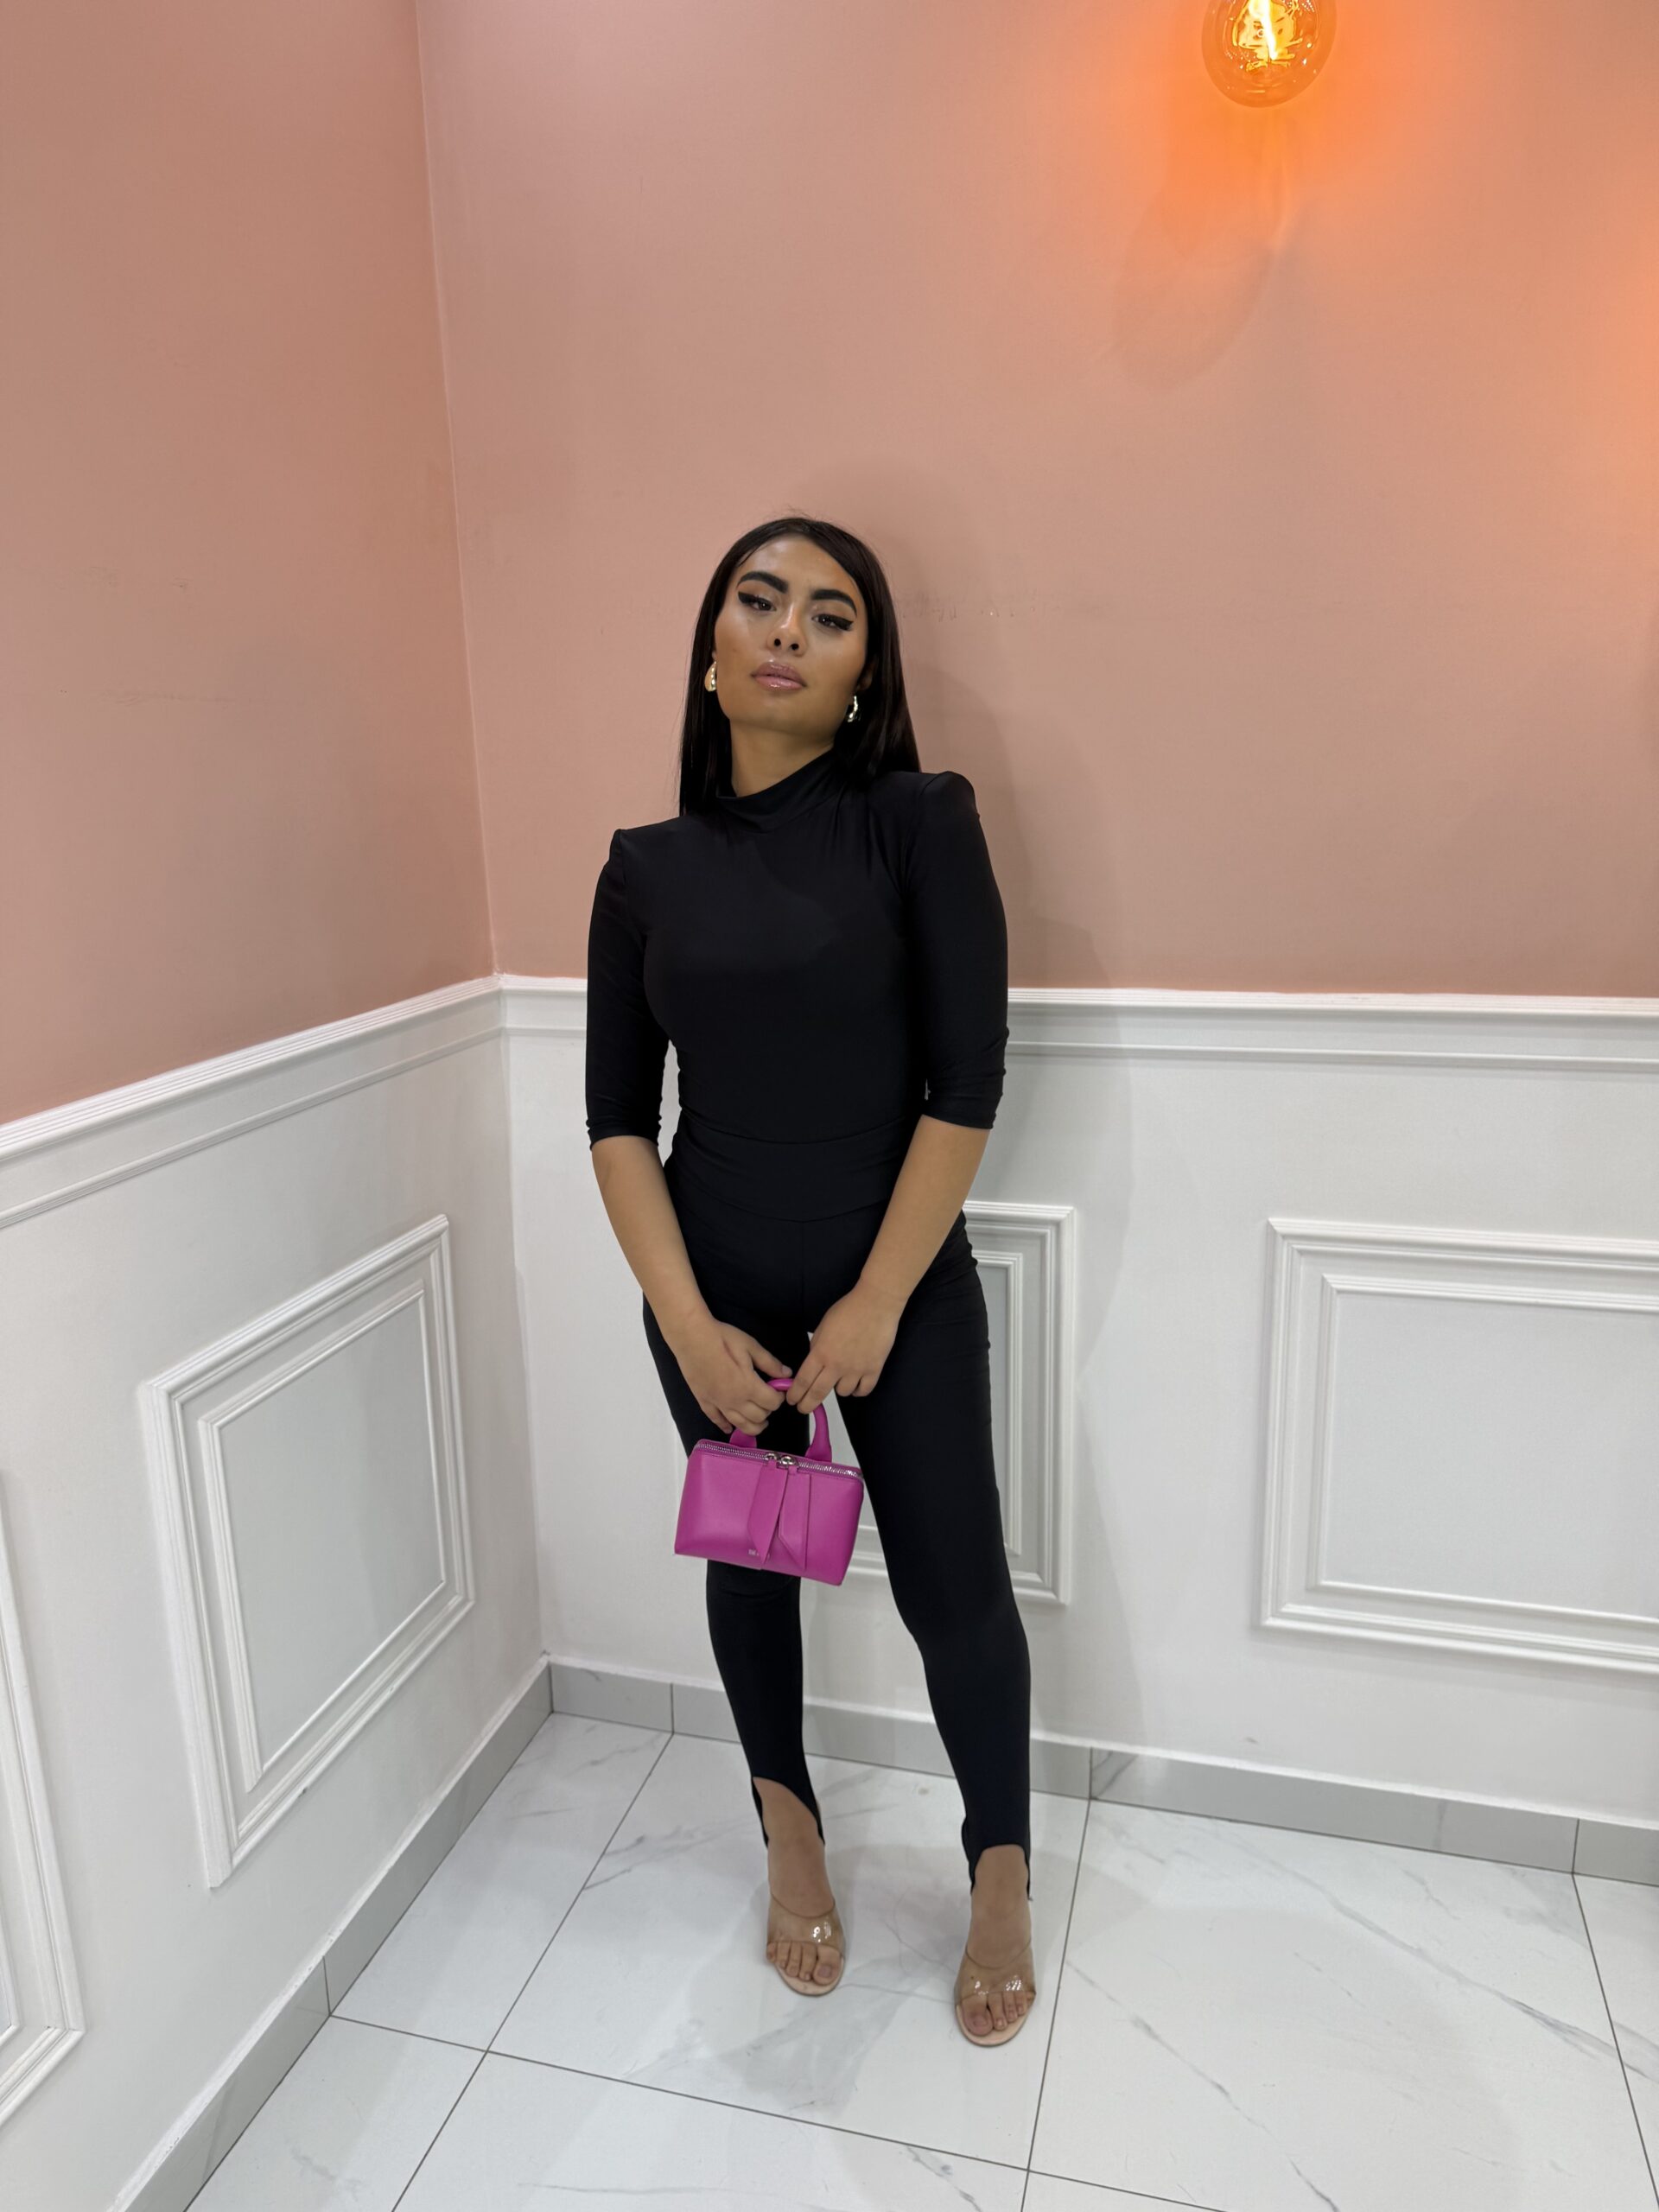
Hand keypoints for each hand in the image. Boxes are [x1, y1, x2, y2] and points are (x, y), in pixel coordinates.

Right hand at [669, 1314, 794, 1437]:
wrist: (692, 1338)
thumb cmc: (722, 1339)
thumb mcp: (751, 1346)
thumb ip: (770, 1363)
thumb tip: (787, 1374)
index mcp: (749, 1387)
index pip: (772, 1403)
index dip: (779, 1398)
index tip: (778, 1389)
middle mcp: (735, 1401)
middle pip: (759, 1417)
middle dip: (768, 1410)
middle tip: (767, 1399)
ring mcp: (718, 1404)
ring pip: (740, 1425)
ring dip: (753, 1426)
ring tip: (760, 1421)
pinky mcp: (704, 1402)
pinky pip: (717, 1420)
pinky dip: (726, 1426)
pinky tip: (730, 1428)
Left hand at [785, 1284, 903, 1414]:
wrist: (875, 1304)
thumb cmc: (848, 1310)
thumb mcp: (822, 1327)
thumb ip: (816, 1348)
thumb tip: (813, 1365)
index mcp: (821, 1353)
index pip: (803, 1381)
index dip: (795, 1394)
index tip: (792, 1399)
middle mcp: (837, 1365)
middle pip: (818, 1394)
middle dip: (807, 1405)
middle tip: (803, 1408)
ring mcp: (856, 1369)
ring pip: (842, 1393)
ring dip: (837, 1389)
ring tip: (838, 1379)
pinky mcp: (874, 1369)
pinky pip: (863, 1391)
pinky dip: (857, 1390)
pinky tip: (855, 1384)